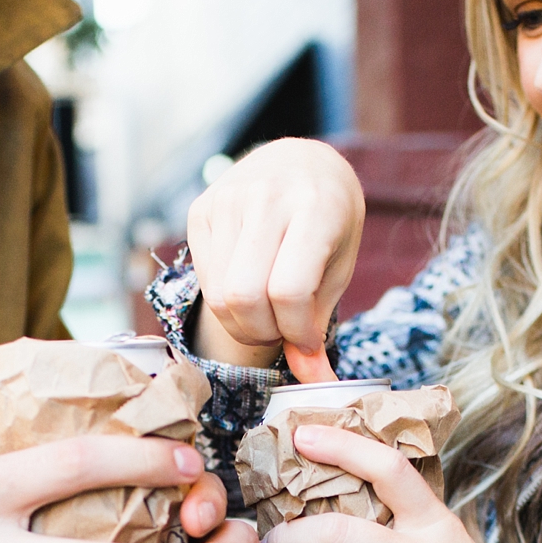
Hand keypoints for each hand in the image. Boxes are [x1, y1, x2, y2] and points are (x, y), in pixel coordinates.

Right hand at [186, 138, 363, 375]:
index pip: (288, 290)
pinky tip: (248, 289)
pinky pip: (204, 279)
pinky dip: (226, 302)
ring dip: (243, 323)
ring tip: (267, 315)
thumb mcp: (339, 266)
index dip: (296, 331)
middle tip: (282, 332)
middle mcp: (266, 197)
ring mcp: (228, 200)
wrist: (301, 162)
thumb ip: (318, 320)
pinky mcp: (202, 209)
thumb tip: (313, 380)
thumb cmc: (329, 220)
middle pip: (245, 296)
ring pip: (219, 293)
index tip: (307, 342)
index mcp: (313, 207)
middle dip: (263, 333)